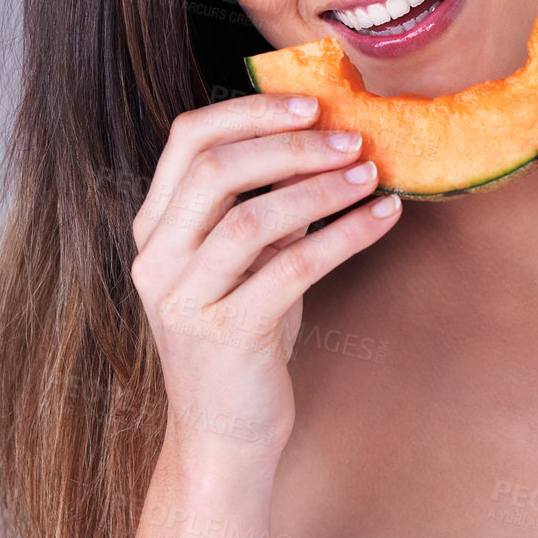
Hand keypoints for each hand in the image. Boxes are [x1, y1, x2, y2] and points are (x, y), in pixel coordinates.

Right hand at [130, 94, 400, 458]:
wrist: (225, 434)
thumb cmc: (244, 338)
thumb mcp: (247, 262)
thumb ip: (265, 206)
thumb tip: (321, 141)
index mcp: (154, 230)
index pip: (187, 141)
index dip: (250, 112)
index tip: (310, 104)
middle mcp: (157, 260)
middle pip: (216, 170)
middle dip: (291, 145)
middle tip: (351, 139)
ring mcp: (185, 300)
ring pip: (253, 218)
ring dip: (321, 188)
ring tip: (370, 174)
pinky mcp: (227, 335)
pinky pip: (293, 268)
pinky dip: (345, 236)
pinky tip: (383, 219)